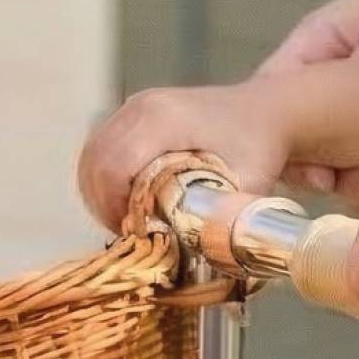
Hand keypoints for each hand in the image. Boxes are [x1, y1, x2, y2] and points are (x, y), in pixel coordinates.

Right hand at [76, 84, 294, 232]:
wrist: (267, 108)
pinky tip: (125, 199)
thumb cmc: (259, 144)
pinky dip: (103, 177)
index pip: (113, 167)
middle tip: (128, 232)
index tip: (134, 233)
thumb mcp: (248, 183)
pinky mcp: (134, 112)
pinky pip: (101, 146)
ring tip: (126, 219)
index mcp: (164, 119)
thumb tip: (193, 253)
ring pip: (92, 154)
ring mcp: (135, 105)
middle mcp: (141, 107)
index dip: (113, 207)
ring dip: (99, 192)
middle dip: (103, 204)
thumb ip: (221, 217)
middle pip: (95, 161)